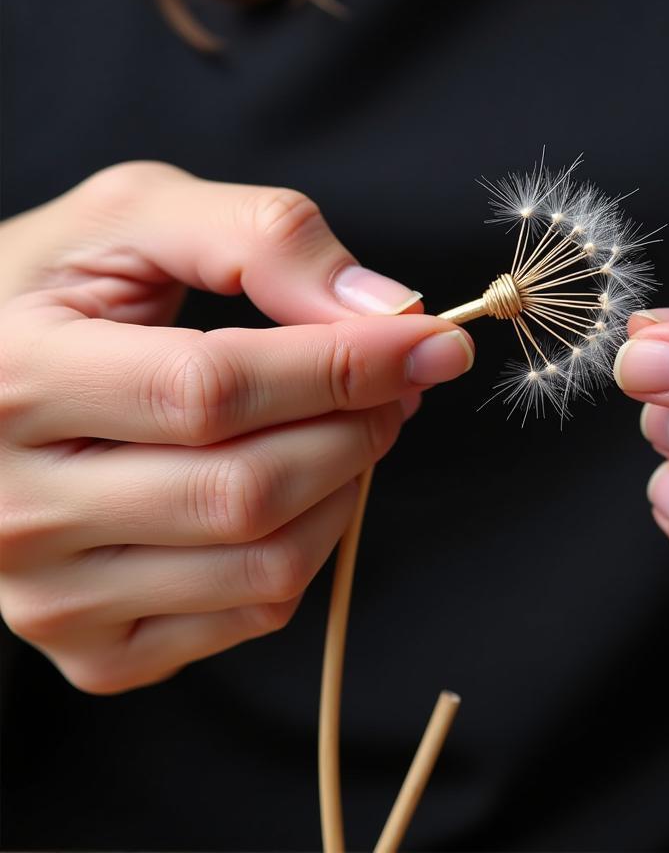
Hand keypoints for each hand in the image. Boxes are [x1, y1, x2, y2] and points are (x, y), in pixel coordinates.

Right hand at [0, 162, 473, 692]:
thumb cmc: (54, 291)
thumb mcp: (134, 217)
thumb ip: (259, 238)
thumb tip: (383, 310)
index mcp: (15, 381)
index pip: (213, 389)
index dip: (344, 365)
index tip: (429, 342)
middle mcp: (16, 508)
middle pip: (248, 487)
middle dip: (358, 425)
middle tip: (394, 381)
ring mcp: (48, 595)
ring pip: (265, 562)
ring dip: (346, 487)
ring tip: (346, 427)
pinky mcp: (92, 648)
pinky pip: (251, 612)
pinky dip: (310, 546)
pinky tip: (296, 488)